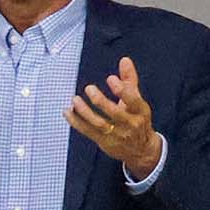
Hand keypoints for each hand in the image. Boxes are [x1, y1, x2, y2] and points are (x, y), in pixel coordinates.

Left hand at [68, 56, 162, 175]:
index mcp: (140, 111)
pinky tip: (67, 111)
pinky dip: (76, 122)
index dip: (122, 90)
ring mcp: (117, 135)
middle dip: (100, 101)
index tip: (110, 79)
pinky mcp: (104, 142)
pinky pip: (88, 131)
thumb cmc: (137, 119)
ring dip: (85, 112)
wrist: (141, 150)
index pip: (133, 101)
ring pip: (99, 124)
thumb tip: (124, 60)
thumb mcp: (137, 100)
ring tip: (75, 99)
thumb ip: (129, 79)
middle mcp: (130, 124)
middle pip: (115, 113)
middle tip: (89, 88)